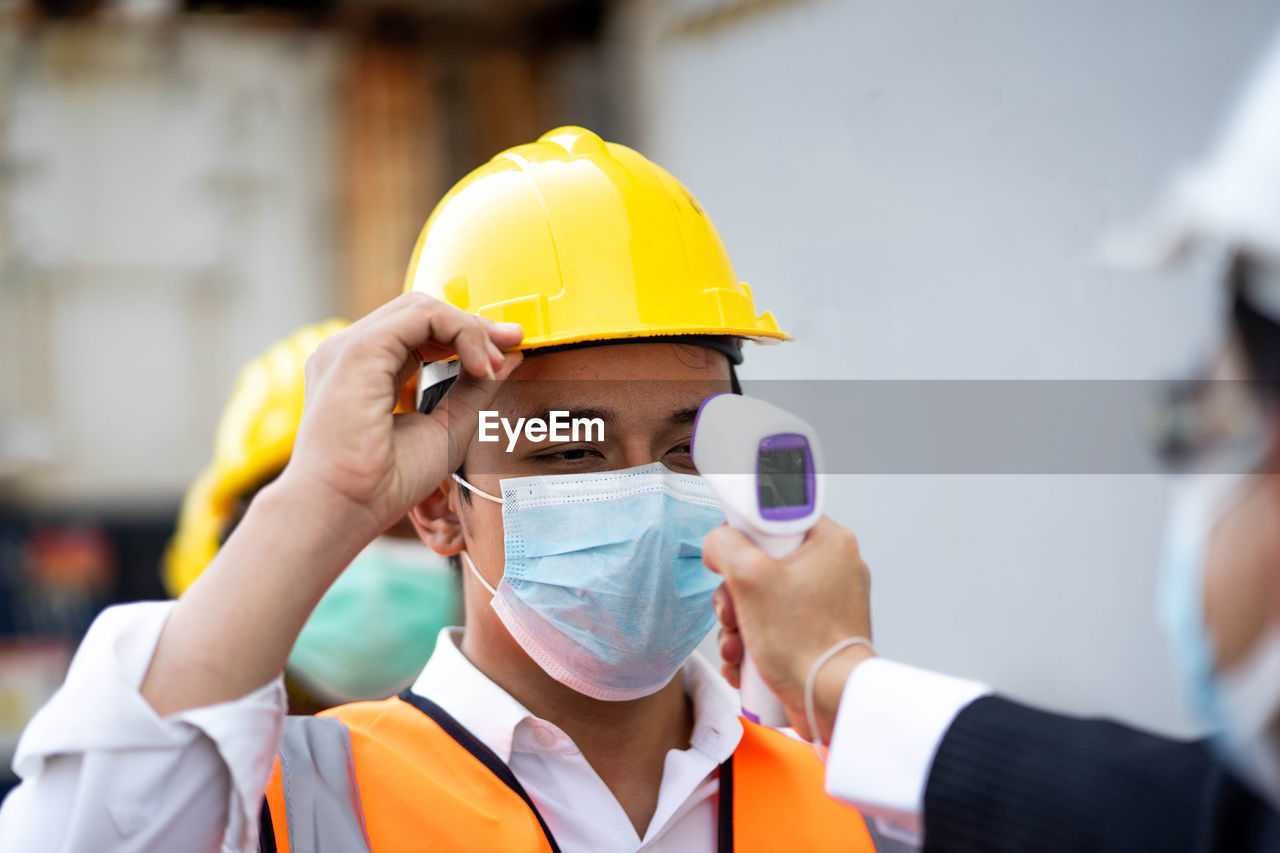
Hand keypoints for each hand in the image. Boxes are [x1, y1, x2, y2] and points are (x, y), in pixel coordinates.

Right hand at [283, 292, 522, 538]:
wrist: (347, 508)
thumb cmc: (386, 482)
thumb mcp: (448, 427)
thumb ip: (476, 388)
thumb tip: (511, 356)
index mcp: (365, 371)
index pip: (420, 331)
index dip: (467, 335)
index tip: (508, 354)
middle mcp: (351, 352)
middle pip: (421, 312)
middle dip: (473, 325)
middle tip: (512, 345)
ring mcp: (349, 347)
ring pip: (421, 308)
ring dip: (469, 328)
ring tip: (495, 364)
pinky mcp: (359, 349)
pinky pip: (421, 316)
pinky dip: (460, 332)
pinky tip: (481, 366)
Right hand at [703, 517, 874, 741]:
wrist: (831, 702)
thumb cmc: (805, 644)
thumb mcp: (751, 579)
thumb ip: (726, 545)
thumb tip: (718, 543)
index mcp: (830, 543)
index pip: (776, 518)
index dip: (746, 537)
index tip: (734, 559)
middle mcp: (833, 569)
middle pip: (762, 564)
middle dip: (735, 597)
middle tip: (733, 613)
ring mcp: (825, 605)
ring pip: (762, 600)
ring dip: (737, 626)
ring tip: (738, 649)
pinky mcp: (816, 634)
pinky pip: (774, 626)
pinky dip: (754, 644)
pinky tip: (745, 663)